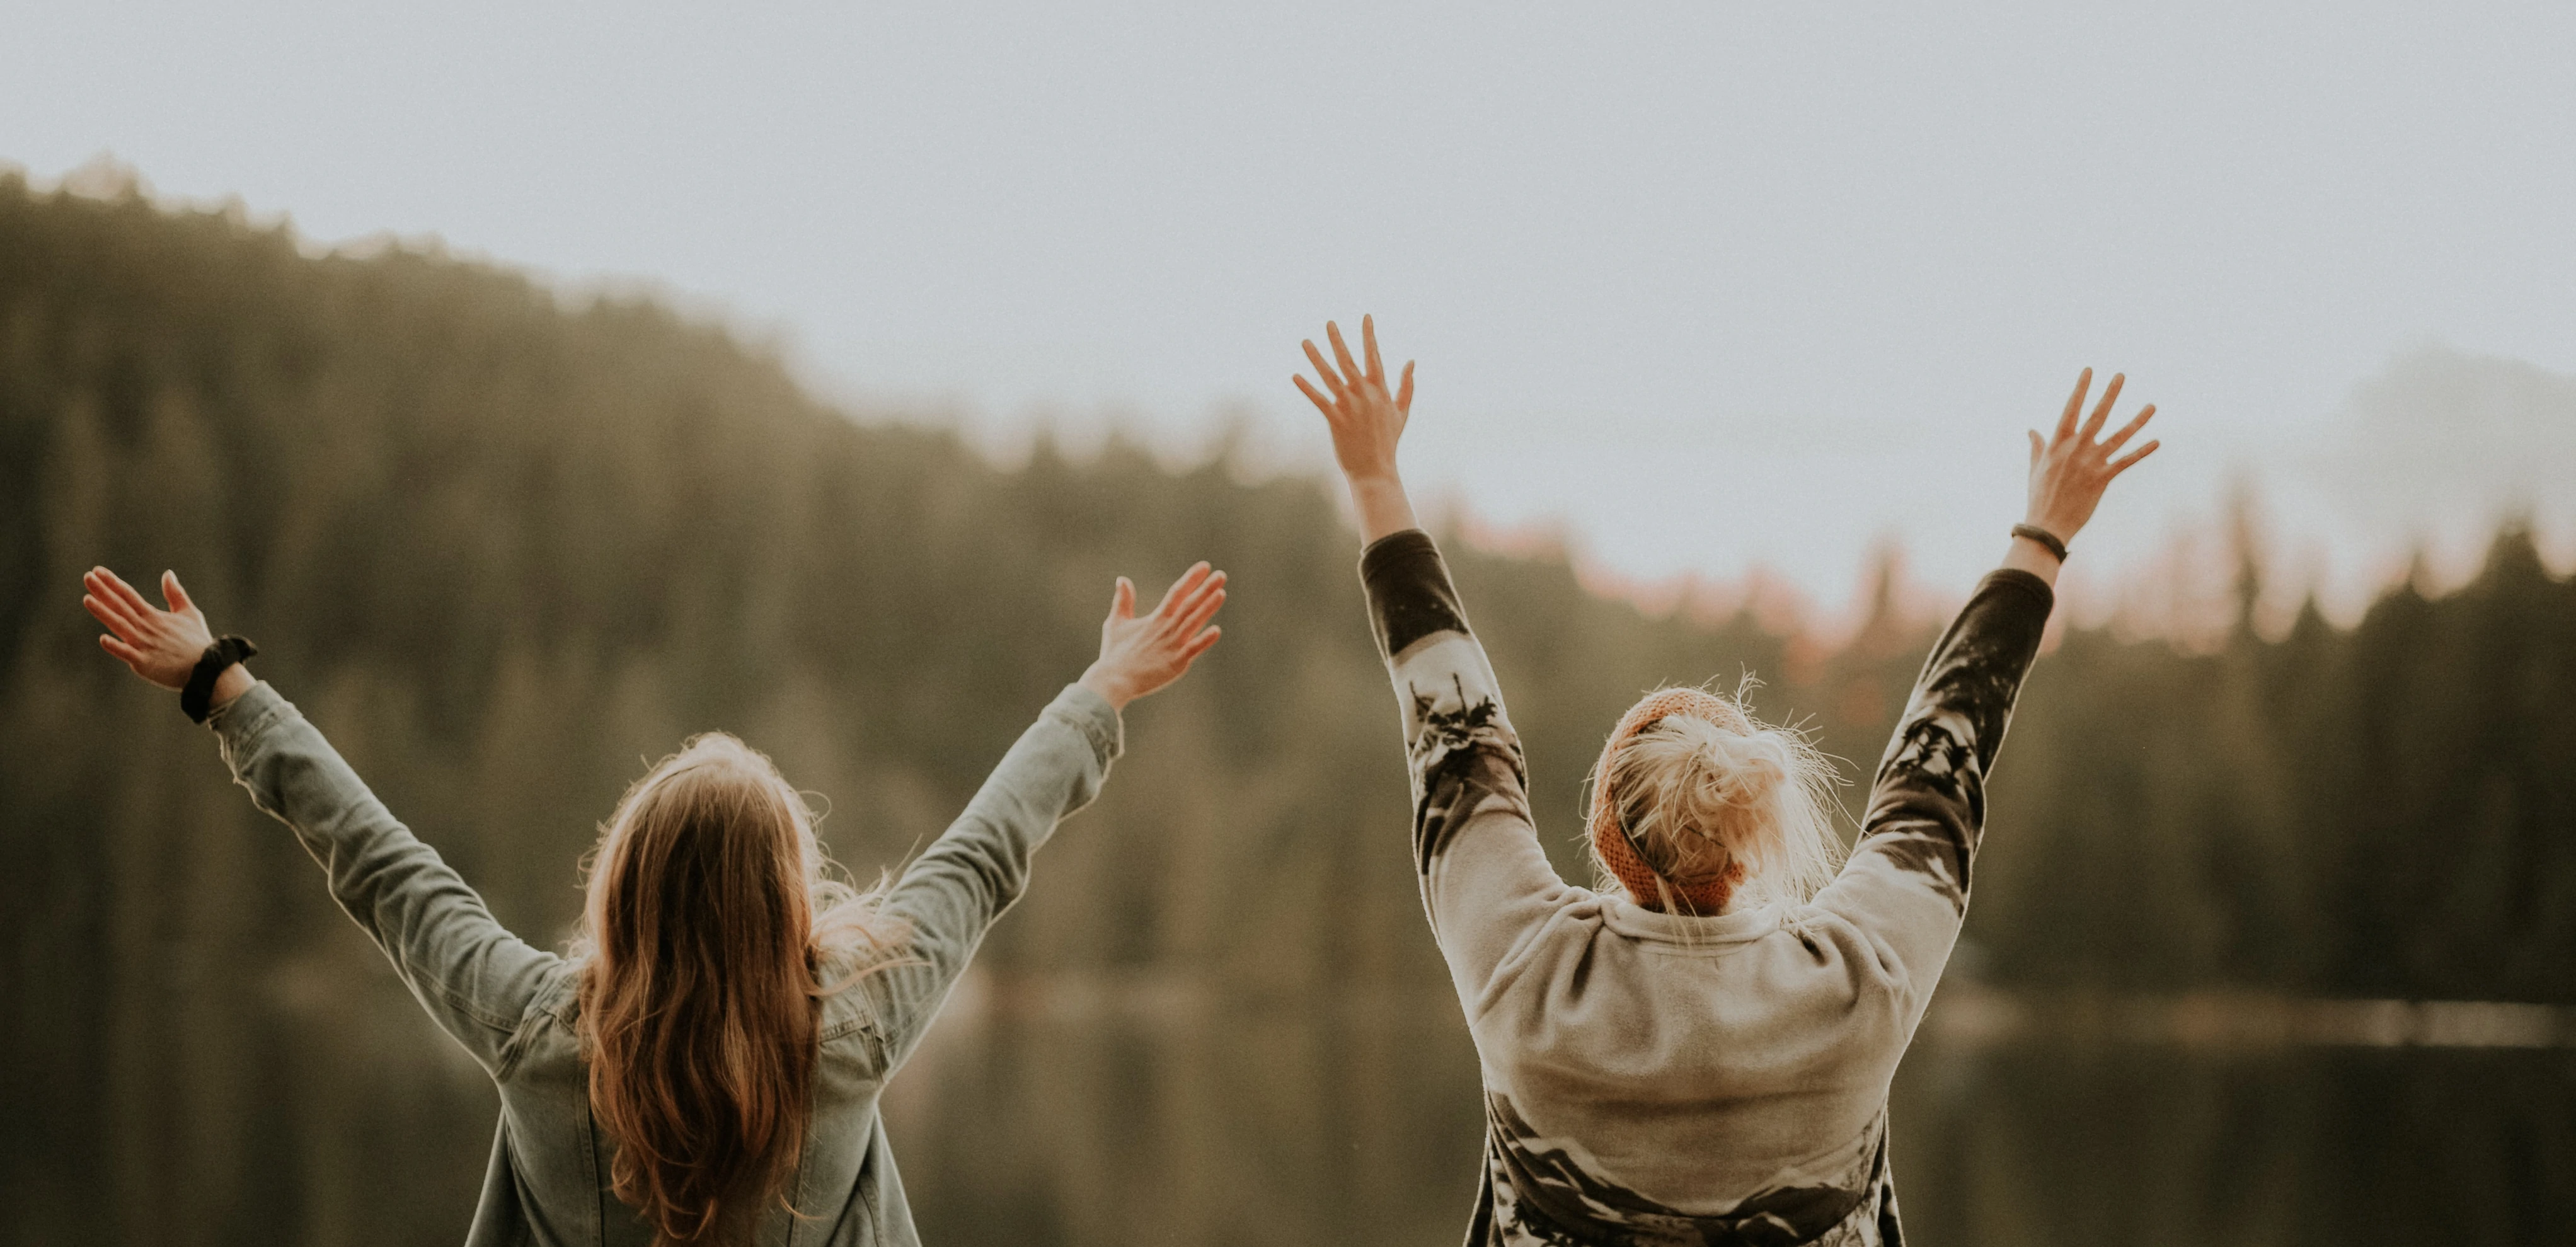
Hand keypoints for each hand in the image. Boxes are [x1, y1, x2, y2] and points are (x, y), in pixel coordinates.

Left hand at [83, 567, 250, 704]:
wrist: (208, 668)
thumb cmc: (197, 642)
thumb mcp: (190, 614)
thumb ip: (176, 594)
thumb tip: (168, 574)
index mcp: (154, 616)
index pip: (129, 595)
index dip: (113, 583)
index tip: (98, 571)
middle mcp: (146, 628)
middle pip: (121, 607)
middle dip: (103, 591)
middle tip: (88, 577)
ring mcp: (144, 645)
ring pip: (120, 626)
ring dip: (103, 613)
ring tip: (87, 599)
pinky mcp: (145, 663)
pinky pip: (128, 654)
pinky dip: (116, 647)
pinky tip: (103, 639)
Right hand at [1077, 562, 1226, 710]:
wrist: (1113, 681)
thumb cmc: (1114, 655)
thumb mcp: (1115, 623)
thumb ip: (1123, 601)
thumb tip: (1122, 579)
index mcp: (1156, 619)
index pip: (1176, 593)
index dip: (1191, 579)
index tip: (1205, 566)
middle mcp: (1166, 629)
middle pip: (1189, 605)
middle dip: (1205, 589)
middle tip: (1221, 575)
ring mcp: (1172, 646)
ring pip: (1193, 622)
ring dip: (1208, 608)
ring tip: (1221, 593)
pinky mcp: (1175, 663)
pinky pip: (1192, 650)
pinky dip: (1204, 640)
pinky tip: (1217, 631)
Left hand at [1294, 315, 1420, 540]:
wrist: (1376, 470)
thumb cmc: (1388, 441)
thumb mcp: (1402, 411)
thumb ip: (1407, 385)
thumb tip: (1411, 361)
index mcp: (1380, 390)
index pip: (1374, 356)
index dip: (1369, 336)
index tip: (1366, 317)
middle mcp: (1365, 395)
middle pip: (1348, 361)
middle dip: (1338, 340)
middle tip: (1329, 322)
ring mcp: (1350, 407)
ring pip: (1330, 376)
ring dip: (1316, 357)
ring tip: (1305, 341)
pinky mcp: (1336, 420)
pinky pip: (1319, 400)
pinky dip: (1307, 387)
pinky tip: (1295, 375)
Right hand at [2023, 367, 2158, 546]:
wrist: (2047, 525)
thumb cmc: (2038, 496)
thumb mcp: (2035, 468)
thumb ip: (2037, 447)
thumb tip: (2032, 430)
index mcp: (2057, 444)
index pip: (2071, 409)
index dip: (2081, 389)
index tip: (2089, 371)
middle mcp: (2075, 449)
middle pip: (2097, 416)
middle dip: (2110, 394)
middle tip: (2121, 375)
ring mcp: (2091, 463)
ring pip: (2119, 437)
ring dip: (2137, 420)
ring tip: (2152, 406)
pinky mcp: (2102, 478)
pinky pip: (2126, 461)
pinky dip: (2142, 451)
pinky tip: (2156, 441)